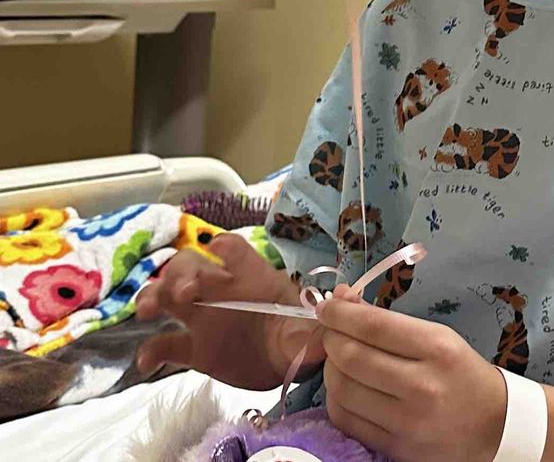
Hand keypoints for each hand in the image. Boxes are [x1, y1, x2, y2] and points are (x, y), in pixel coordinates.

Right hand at [135, 232, 323, 388]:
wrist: (288, 368)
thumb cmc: (299, 337)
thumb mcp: (312, 331)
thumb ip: (321, 321)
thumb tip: (346, 299)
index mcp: (251, 277)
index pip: (232, 248)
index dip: (221, 245)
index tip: (213, 249)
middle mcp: (221, 290)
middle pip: (191, 265)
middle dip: (180, 274)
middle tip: (182, 295)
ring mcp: (204, 319)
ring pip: (168, 296)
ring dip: (153, 297)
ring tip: (148, 314)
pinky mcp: (195, 350)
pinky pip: (165, 345)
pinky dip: (151, 351)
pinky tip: (146, 364)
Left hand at [317, 284, 507, 460]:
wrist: (495, 426)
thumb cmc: (463, 373)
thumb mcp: (438, 337)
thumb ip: (390, 322)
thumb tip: (342, 302)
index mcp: (438, 348)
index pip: (374, 326)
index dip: (340, 313)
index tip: (328, 306)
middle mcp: (422, 386)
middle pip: (351, 357)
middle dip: (331, 338)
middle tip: (331, 332)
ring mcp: (407, 422)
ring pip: (342, 390)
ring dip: (331, 369)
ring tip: (339, 360)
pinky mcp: (395, 448)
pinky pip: (345, 419)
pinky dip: (336, 399)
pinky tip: (346, 387)